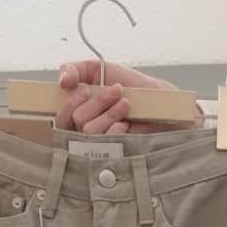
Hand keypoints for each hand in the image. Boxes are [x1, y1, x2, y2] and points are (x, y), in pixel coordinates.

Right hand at [56, 59, 200, 133]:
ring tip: (127, 105)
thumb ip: (78, 69)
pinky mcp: (115, 156)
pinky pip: (104, 144)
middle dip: (99, 101)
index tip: (87, 89)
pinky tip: (127, 125)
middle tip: (118, 91)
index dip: (70, 101)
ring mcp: (101, 147)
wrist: (165, 107)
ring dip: (110, 112)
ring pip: (89, 131)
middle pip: (75, 120)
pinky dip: (116, 129)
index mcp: (81, 111)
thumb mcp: (106, 70)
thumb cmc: (137, 90)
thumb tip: (62, 78)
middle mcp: (87, 132)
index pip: (61, 115)